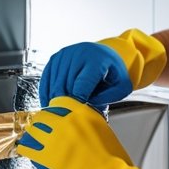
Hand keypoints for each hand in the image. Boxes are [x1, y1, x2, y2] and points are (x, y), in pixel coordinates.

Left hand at [17, 97, 168, 168]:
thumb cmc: (114, 159)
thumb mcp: (104, 130)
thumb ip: (88, 123)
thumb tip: (78, 125)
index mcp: (82, 113)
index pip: (60, 102)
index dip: (54, 108)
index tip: (52, 113)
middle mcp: (66, 122)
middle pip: (44, 115)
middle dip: (41, 121)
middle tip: (40, 126)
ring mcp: (55, 139)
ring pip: (33, 130)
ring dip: (32, 133)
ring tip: (31, 137)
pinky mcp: (48, 157)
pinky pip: (28, 149)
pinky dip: (25, 148)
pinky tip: (25, 149)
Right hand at [37, 28, 166, 105]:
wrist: (108, 54)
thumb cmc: (114, 72)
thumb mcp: (121, 87)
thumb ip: (107, 98)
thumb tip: (86, 107)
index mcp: (97, 60)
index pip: (82, 83)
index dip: (77, 100)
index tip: (75, 112)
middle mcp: (79, 53)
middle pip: (66, 83)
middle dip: (66, 101)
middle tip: (67, 115)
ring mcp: (66, 54)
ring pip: (55, 81)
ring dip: (55, 98)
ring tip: (59, 111)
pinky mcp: (56, 57)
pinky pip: (47, 77)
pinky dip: (46, 91)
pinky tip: (49, 103)